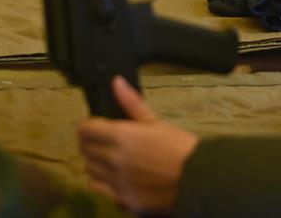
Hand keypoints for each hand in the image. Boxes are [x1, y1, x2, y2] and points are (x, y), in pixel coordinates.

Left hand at [78, 76, 197, 214]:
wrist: (195, 179)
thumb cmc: (177, 146)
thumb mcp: (155, 121)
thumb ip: (131, 103)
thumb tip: (116, 82)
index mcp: (120, 136)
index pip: (85, 130)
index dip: (88, 125)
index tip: (96, 125)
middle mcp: (112, 159)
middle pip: (85, 149)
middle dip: (91, 142)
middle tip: (104, 140)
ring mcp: (115, 182)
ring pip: (90, 170)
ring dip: (95, 162)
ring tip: (109, 159)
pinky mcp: (121, 199)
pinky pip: (100, 189)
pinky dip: (102, 182)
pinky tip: (114, 177)